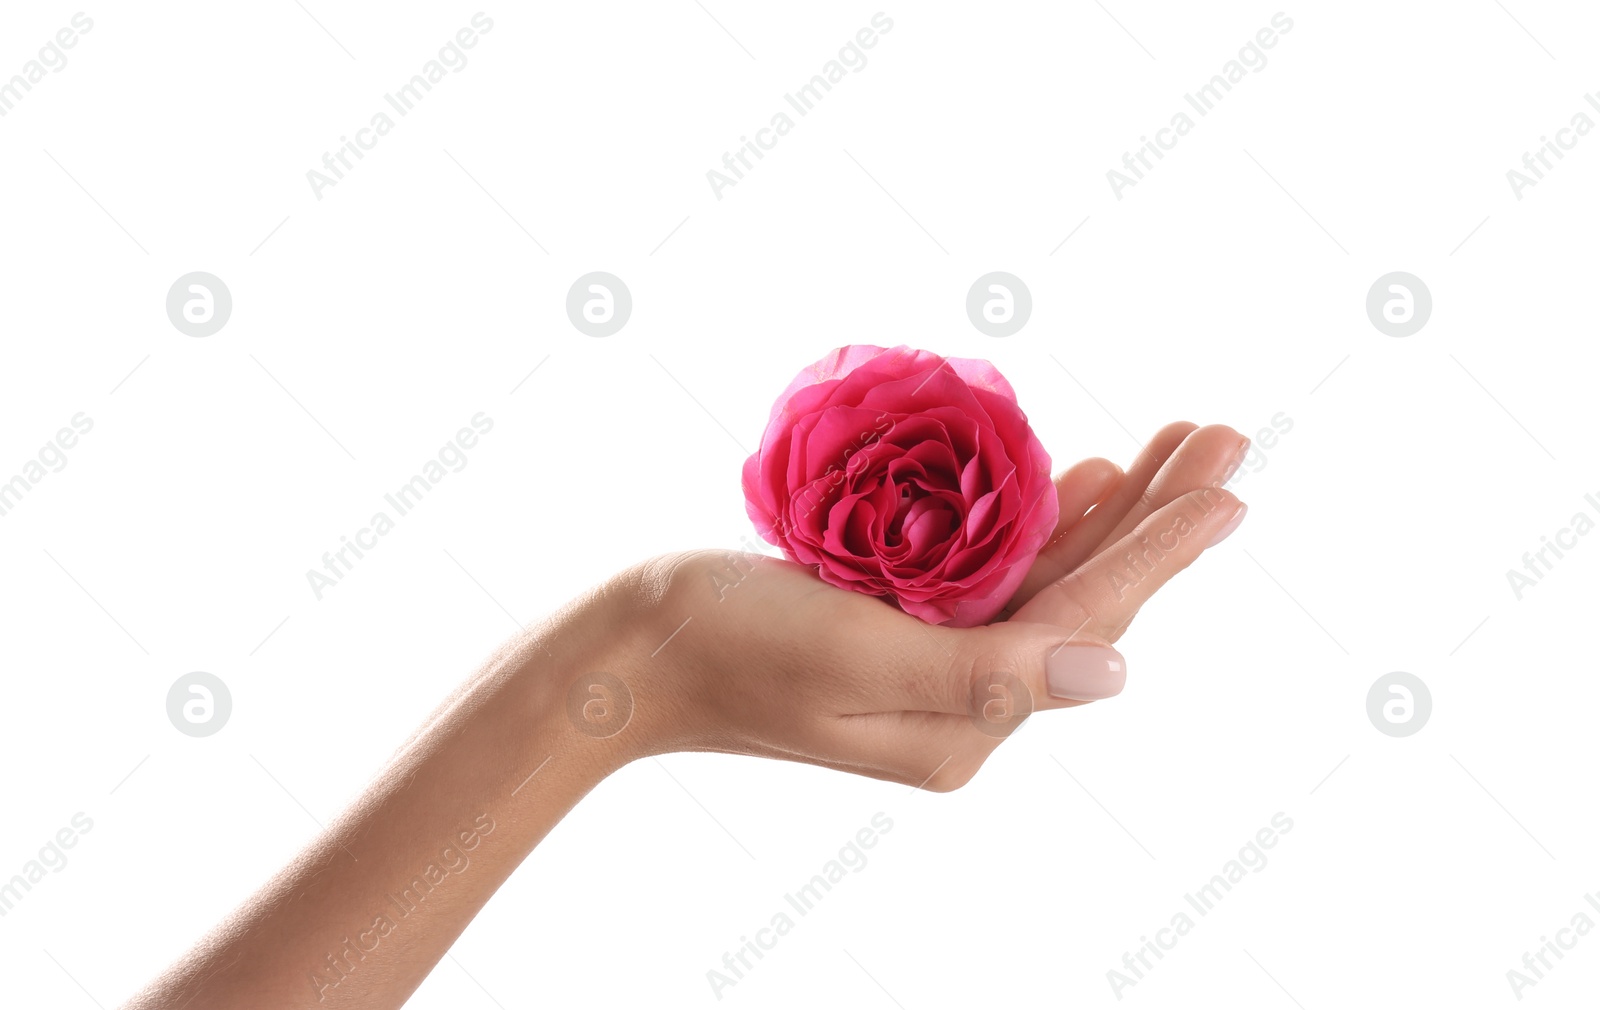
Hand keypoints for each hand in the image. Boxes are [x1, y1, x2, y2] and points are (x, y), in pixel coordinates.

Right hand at [594, 422, 1248, 790]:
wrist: (626, 656)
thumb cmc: (723, 644)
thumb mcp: (851, 654)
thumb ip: (982, 671)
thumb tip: (1111, 675)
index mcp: (961, 725)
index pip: (1084, 625)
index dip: (1158, 549)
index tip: (1229, 488)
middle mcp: (963, 705)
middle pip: (1083, 599)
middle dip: (1154, 518)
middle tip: (1221, 438)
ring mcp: (933, 667)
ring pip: (1046, 580)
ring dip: (1109, 511)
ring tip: (1171, 446)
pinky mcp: (901, 632)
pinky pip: (992, 576)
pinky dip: (1037, 523)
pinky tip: (1079, 480)